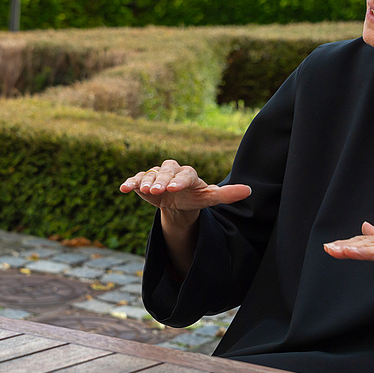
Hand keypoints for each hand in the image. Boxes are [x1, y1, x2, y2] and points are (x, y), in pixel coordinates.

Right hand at [120, 160, 250, 278]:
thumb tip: (250, 190)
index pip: (185, 174)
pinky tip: (124, 189)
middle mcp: (172, 170)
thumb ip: (227, 194)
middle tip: (157, 191)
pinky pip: (136, 179)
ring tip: (144, 191)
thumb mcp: (210, 198)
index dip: (179, 180)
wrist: (179, 202)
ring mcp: (157, 175)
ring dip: (146, 182)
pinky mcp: (144, 180)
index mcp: (189, 174)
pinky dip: (130, 182)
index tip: (174, 189)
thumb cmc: (196, 198)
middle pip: (166, 171)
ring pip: (150, 174)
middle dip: (161, 180)